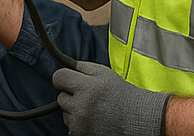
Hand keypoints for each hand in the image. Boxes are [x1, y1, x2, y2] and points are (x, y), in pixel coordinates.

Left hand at [52, 61, 168, 135]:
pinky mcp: (79, 135)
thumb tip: (63, 65)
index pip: (58, 78)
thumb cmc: (119, 93)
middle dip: (71, 96)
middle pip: (60, 97)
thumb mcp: (103, 73)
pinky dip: (79, 124)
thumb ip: (81, 67)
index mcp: (86, 86)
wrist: (135, 119)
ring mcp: (79, 123)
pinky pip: (70, 126)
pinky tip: (94, 120)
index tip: (68, 80)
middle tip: (88, 96)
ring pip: (65, 113)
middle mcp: (80, 106)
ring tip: (94, 110)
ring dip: (75, 111)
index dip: (63, 78)